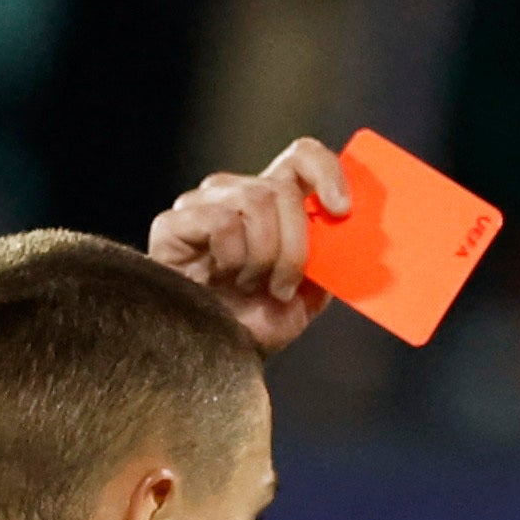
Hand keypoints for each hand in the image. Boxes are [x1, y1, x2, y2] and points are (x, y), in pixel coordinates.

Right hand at [147, 138, 350, 354]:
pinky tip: (221, 279)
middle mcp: (236, 193)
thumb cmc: (258, 324)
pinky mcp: (173, 224)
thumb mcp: (309, 294)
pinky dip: (233, 257)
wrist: (217, 362)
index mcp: (272, 202)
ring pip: (254, 202)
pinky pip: (221, 221)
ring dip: (264, 256)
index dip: (327, 172)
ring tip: (251, 285)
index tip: (341, 210)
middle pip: (281, 188)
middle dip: (294, 246)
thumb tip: (347, 227)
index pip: (300, 157)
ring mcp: (202, 204)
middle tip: (284, 286)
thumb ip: (330, 258)